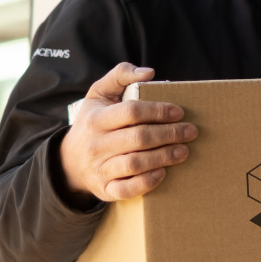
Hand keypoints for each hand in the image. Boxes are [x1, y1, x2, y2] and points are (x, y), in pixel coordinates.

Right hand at [59, 63, 197, 201]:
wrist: (69, 161)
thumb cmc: (93, 123)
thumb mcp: (98, 94)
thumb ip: (120, 76)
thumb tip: (149, 72)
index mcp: (96, 119)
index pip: (130, 112)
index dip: (158, 111)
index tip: (179, 112)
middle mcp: (96, 144)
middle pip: (138, 138)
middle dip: (169, 134)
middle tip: (191, 132)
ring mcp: (100, 168)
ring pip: (134, 164)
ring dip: (163, 157)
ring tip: (183, 151)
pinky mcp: (105, 189)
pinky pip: (126, 189)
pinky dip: (146, 183)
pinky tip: (162, 173)